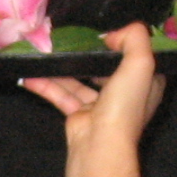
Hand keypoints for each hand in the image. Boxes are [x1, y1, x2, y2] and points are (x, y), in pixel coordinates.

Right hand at [20, 21, 165, 145]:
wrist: (100, 145)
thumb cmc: (124, 104)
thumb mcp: (141, 63)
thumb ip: (134, 38)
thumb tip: (111, 35)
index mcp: (146, 83)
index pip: (137, 57)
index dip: (125, 42)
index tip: (106, 31)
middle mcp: (125, 94)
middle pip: (105, 67)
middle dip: (87, 53)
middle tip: (70, 37)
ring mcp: (101, 106)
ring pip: (79, 80)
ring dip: (61, 68)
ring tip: (43, 52)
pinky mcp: (78, 115)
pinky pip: (62, 95)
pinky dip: (46, 85)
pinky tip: (30, 75)